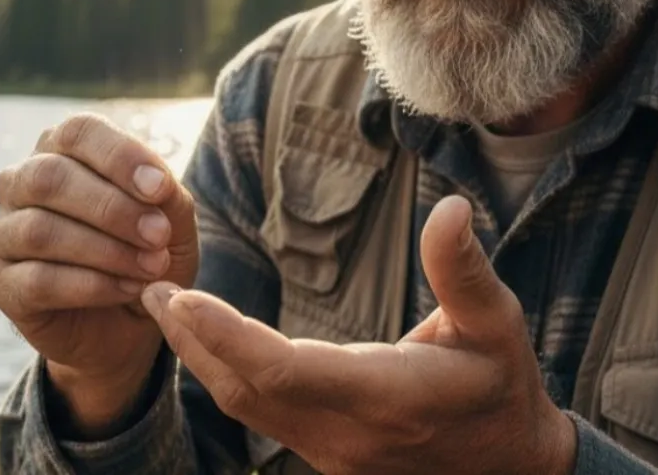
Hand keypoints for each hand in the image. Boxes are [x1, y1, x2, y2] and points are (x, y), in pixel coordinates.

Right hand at [0, 113, 199, 434]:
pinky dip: (92, 285)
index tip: (161, 188)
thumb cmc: (147, 255)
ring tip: (151, 267)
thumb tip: (157, 187)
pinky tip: (127, 289)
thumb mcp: (174, 225)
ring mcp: (4, 233)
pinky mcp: (2, 284)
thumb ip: (168, 199)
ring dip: (105, 250)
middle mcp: (21, 183)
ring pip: (40, 230)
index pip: (78, 132)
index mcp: (62, 151)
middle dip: (112, 207)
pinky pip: (38, 280)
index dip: (119, 156)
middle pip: (50, 177)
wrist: (129, 325)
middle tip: (159, 235)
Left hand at [141, 195, 575, 474]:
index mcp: (386, 396)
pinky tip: (204, 340)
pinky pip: (256, 414)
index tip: (183, 295)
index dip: (227, 335)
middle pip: (244, 390)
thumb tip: (451, 208)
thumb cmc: (500, 388)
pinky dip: (221, 374)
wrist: (507, 470)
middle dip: (191, 339)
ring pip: (243, 406)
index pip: (284, 371)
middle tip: (150, 287)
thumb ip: (464, 270)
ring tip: (162, 306)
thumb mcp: (497, 326)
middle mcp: (345, 431)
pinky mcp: (321, 452)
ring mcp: (329, 450)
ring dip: (198, 356)